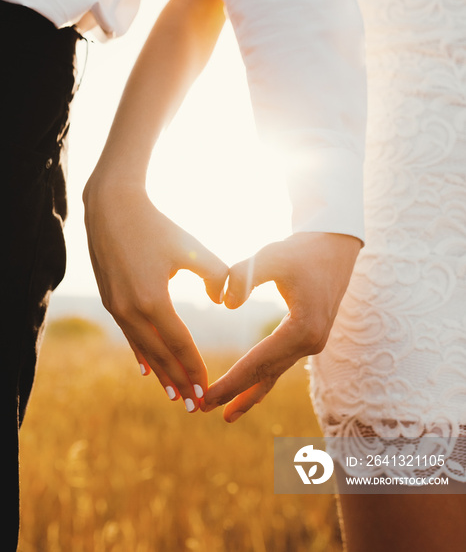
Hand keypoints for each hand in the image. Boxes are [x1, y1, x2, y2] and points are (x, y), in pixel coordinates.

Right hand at [83, 179, 227, 411]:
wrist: (112, 208)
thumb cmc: (157, 226)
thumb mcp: (192, 248)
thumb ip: (216, 276)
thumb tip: (223, 302)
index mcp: (153, 299)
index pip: (179, 344)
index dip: (194, 367)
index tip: (207, 388)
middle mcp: (130, 309)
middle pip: (159, 354)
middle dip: (178, 381)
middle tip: (194, 406)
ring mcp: (116, 306)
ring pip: (142, 348)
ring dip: (159, 372)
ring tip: (173, 395)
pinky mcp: (110, 299)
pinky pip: (129, 335)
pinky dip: (140, 353)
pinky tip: (146, 368)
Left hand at [202, 232, 360, 421]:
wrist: (336, 245)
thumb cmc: (302, 249)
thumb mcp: (271, 257)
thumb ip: (244, 277)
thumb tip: (226, 304)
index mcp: (302, 329)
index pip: (258, 362)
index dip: (230, 382)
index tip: (205, 398)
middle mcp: (310, 342)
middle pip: (266, 374)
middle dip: (235, 393)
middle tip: (201, 409)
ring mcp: (312, 342)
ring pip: (275, 374)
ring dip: (250, 393)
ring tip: (228, 414)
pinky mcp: (308, 336)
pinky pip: (281, 363)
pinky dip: (263, 378)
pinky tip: (251, 391)